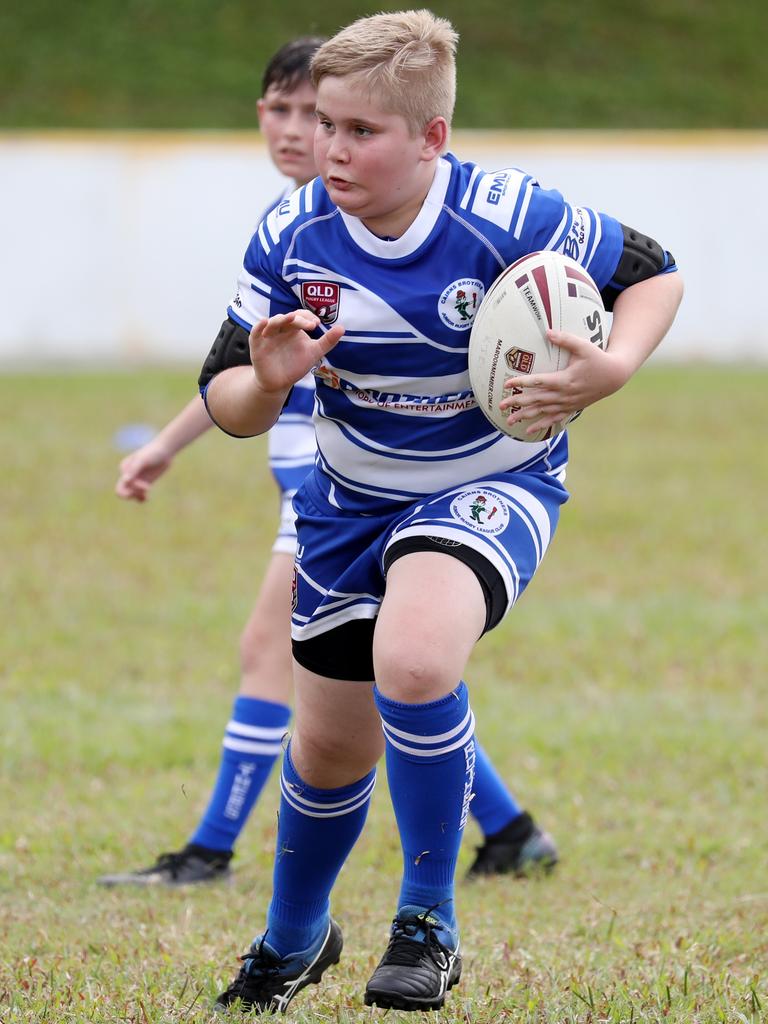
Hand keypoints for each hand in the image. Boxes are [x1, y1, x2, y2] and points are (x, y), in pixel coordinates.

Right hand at [115, 442, 172, 501]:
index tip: (146, 486)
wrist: (165, 451)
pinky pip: (139, 493)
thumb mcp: (143, 460)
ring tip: (146, 496)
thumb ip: (133, 469)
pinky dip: (140, 498)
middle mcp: (128, 474)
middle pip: (123, 491)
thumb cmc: (153, 452)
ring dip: (137, 497)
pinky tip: (146, 498)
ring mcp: (136, 479)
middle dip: (132, 494)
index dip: (133, 488)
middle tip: (145, 492)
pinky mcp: (144, 482)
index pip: (123, 485)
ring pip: (131, 494)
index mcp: (124, 468)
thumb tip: (125, 480)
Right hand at [249, 311, 343, 394]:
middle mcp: (281, 329)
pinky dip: (259, 326)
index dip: (307, 317)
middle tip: (310, 325)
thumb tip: (342, 328)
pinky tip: (264, 322)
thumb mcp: (314, 353)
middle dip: (299, 319)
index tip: (317, 324)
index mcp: (294, 328)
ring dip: (281, 319)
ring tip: (291, 318)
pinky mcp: (257, 344)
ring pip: (273, 322)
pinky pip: (256, 332)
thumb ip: (327, 341)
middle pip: (288, 318)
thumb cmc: (296, 365)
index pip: (300, 315)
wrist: (280, 383)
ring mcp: (268, 335)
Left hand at [499, 329, 629, 436]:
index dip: (522, 382)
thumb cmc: (598, 358)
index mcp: (565, 380)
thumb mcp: (584, 346)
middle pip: (536, 400)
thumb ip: (565, 339)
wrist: (614, 376)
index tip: (507, 384)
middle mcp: (564, 395)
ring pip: (542, 412)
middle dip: (518, 403)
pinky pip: (553, 419)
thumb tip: (547, 331)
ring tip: (508, 420)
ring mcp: (567, 404)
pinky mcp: (571, 408)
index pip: (539, 382)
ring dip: (525, 416)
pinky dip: (541, 424)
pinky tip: (528, 430)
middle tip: (501, 405)